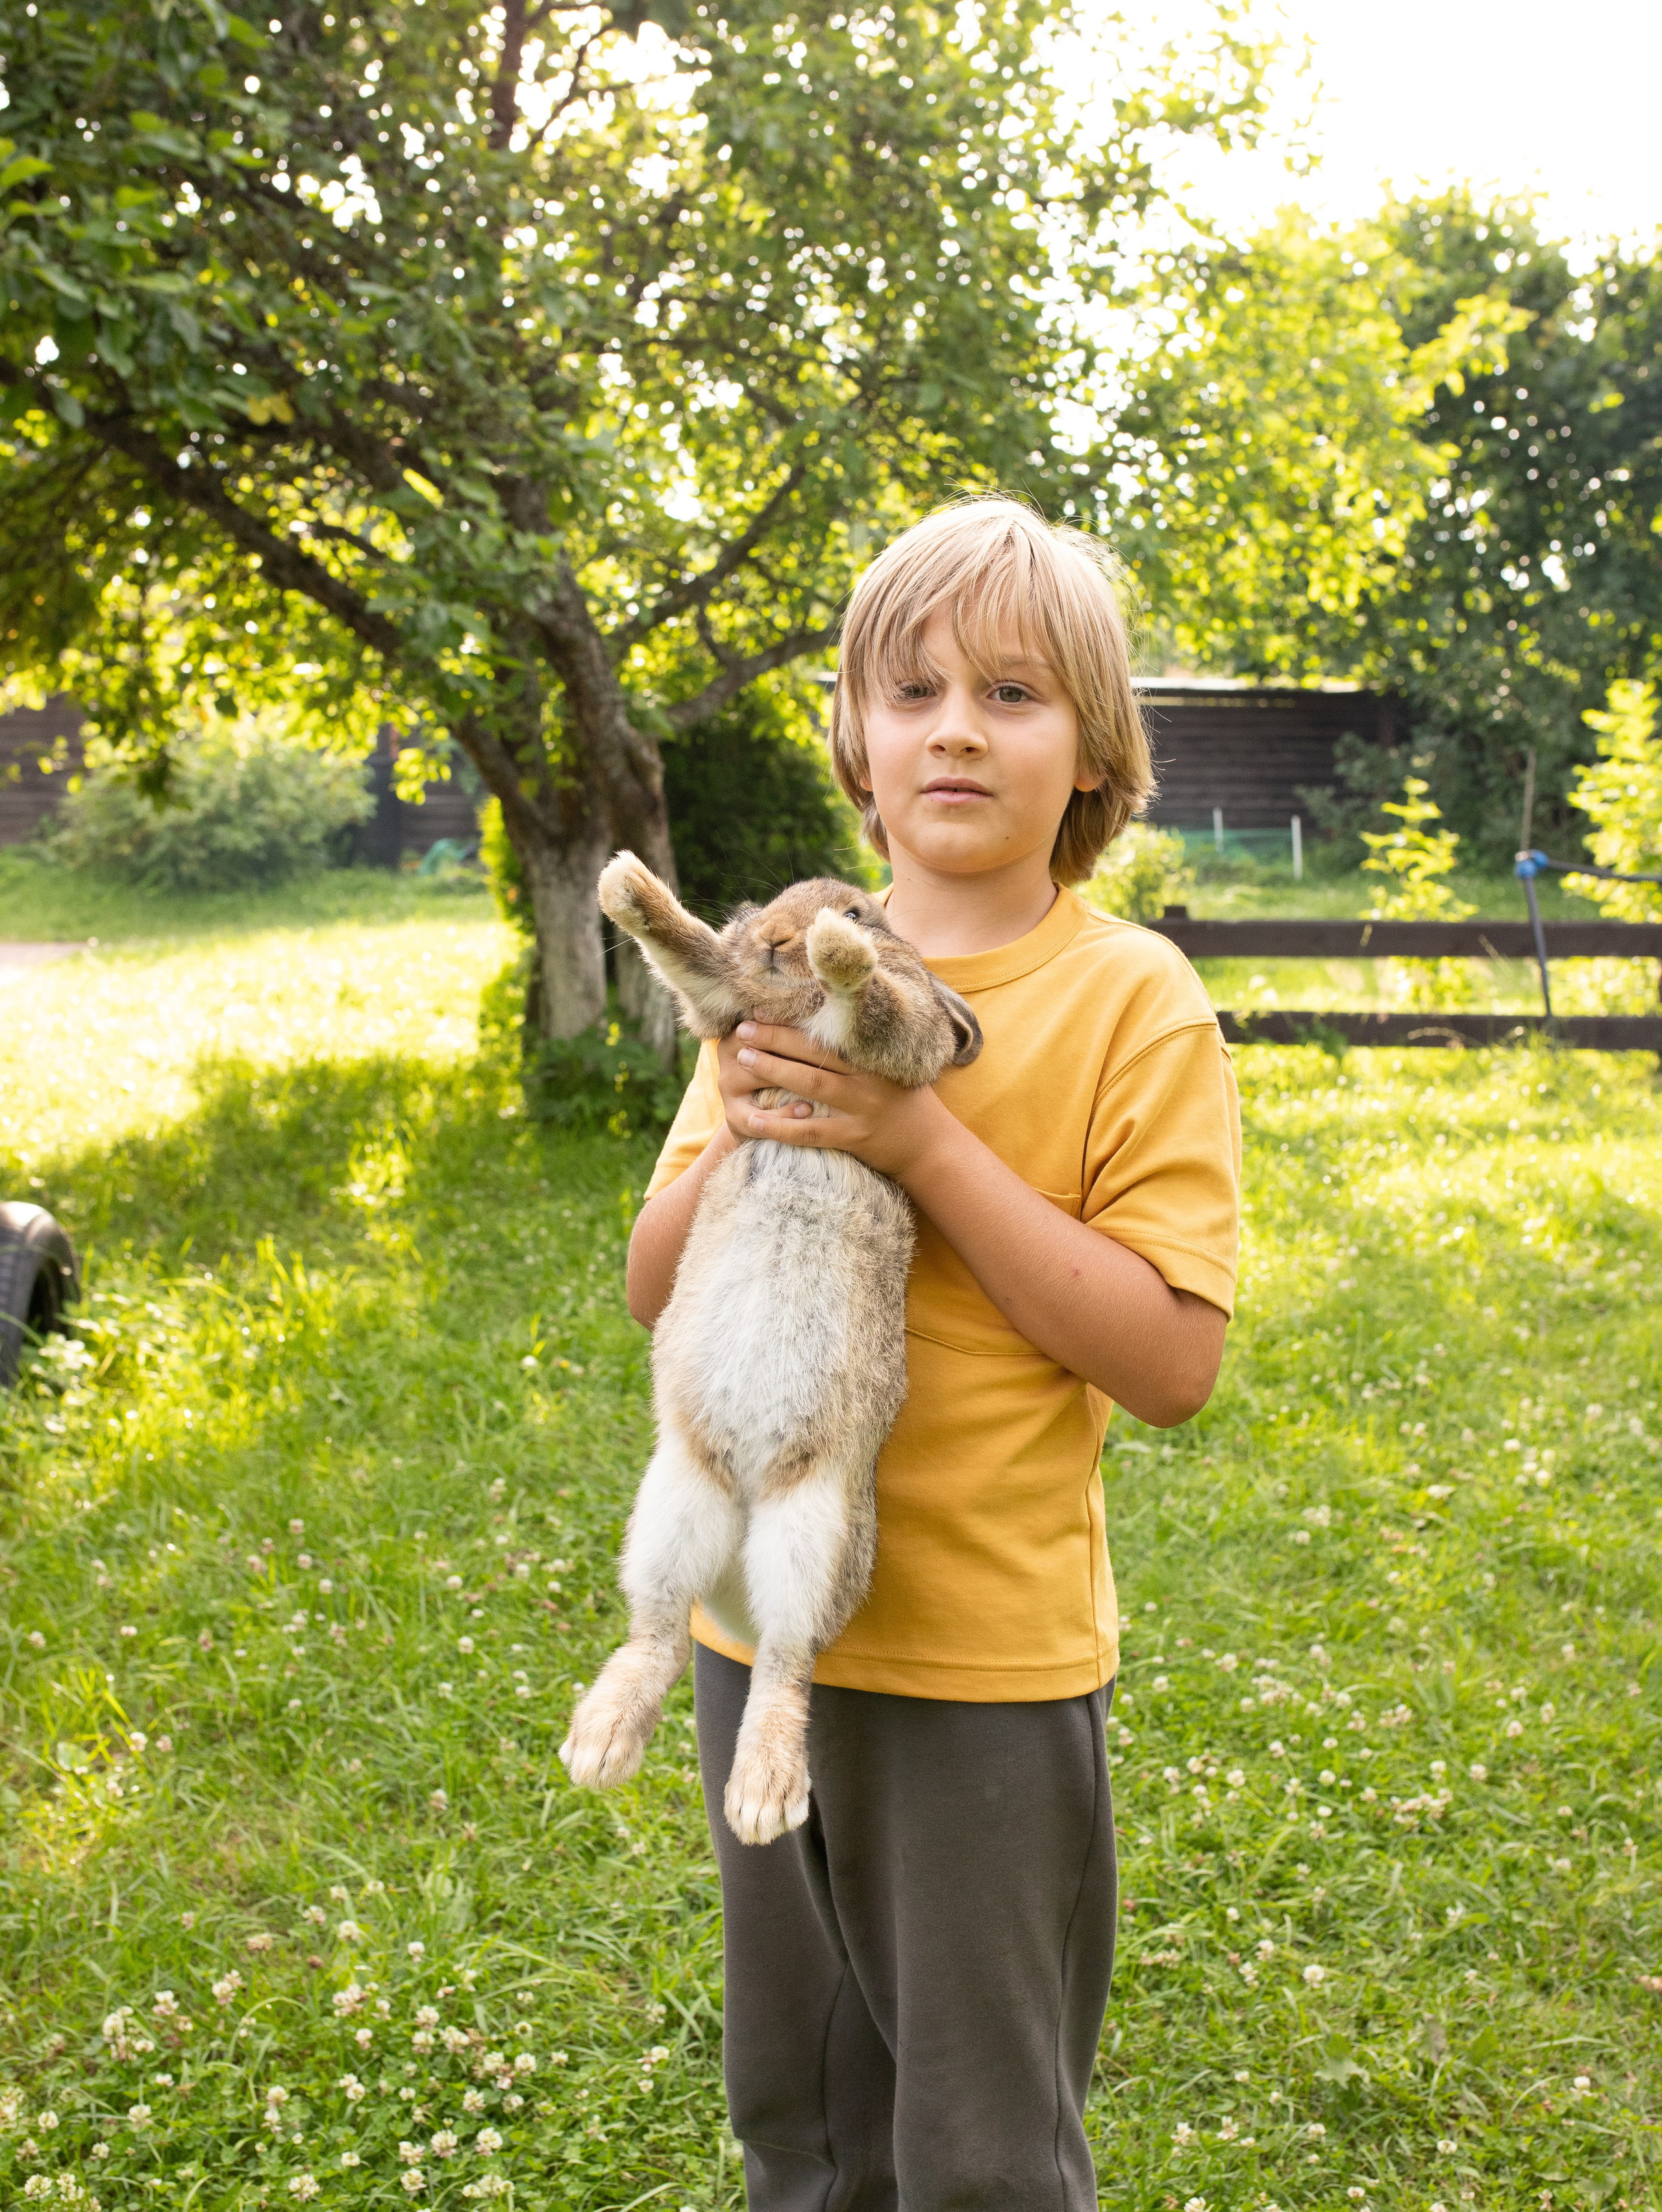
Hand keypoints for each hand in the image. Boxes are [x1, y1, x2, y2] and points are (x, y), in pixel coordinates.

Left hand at [715, 1022, 947, 1182]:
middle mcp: (867, 1078)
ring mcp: (861, 1109)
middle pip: (814, 1053)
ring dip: (773, 1069)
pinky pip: (810, 1132)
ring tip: (743, 1059)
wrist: (932, 1147)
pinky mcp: (854, 1138)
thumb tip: (834, 1018)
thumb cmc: (909, 1102)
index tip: (765, 1009)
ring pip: (809, 1085)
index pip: (828, 1032)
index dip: (794, 1020)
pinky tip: (753, 1120)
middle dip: (775, 1038)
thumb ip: (867, 1048)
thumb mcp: (895, 1067)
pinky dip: (780, 1127)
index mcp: (874, 1056)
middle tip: (743, 1029)